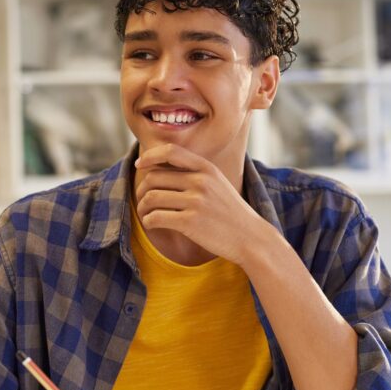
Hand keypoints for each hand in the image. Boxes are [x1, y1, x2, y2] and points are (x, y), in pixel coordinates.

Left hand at [134, 144, 268, 266]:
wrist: (250, 237)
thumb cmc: (229, 212)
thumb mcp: (217, 183)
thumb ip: (194, 172)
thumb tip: (160, 165)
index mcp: (206, 168)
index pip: (171, 151)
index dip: (150, 155)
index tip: (139, 164)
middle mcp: (201, 181)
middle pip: (154, 177)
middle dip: (142, 189)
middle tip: (143, 201)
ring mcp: (196, 201)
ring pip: (151, 198)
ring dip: (142, 207)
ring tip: (146, 214)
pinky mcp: (190, 222)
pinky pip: (155, 218)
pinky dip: (148, 221)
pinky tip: (153, 224)